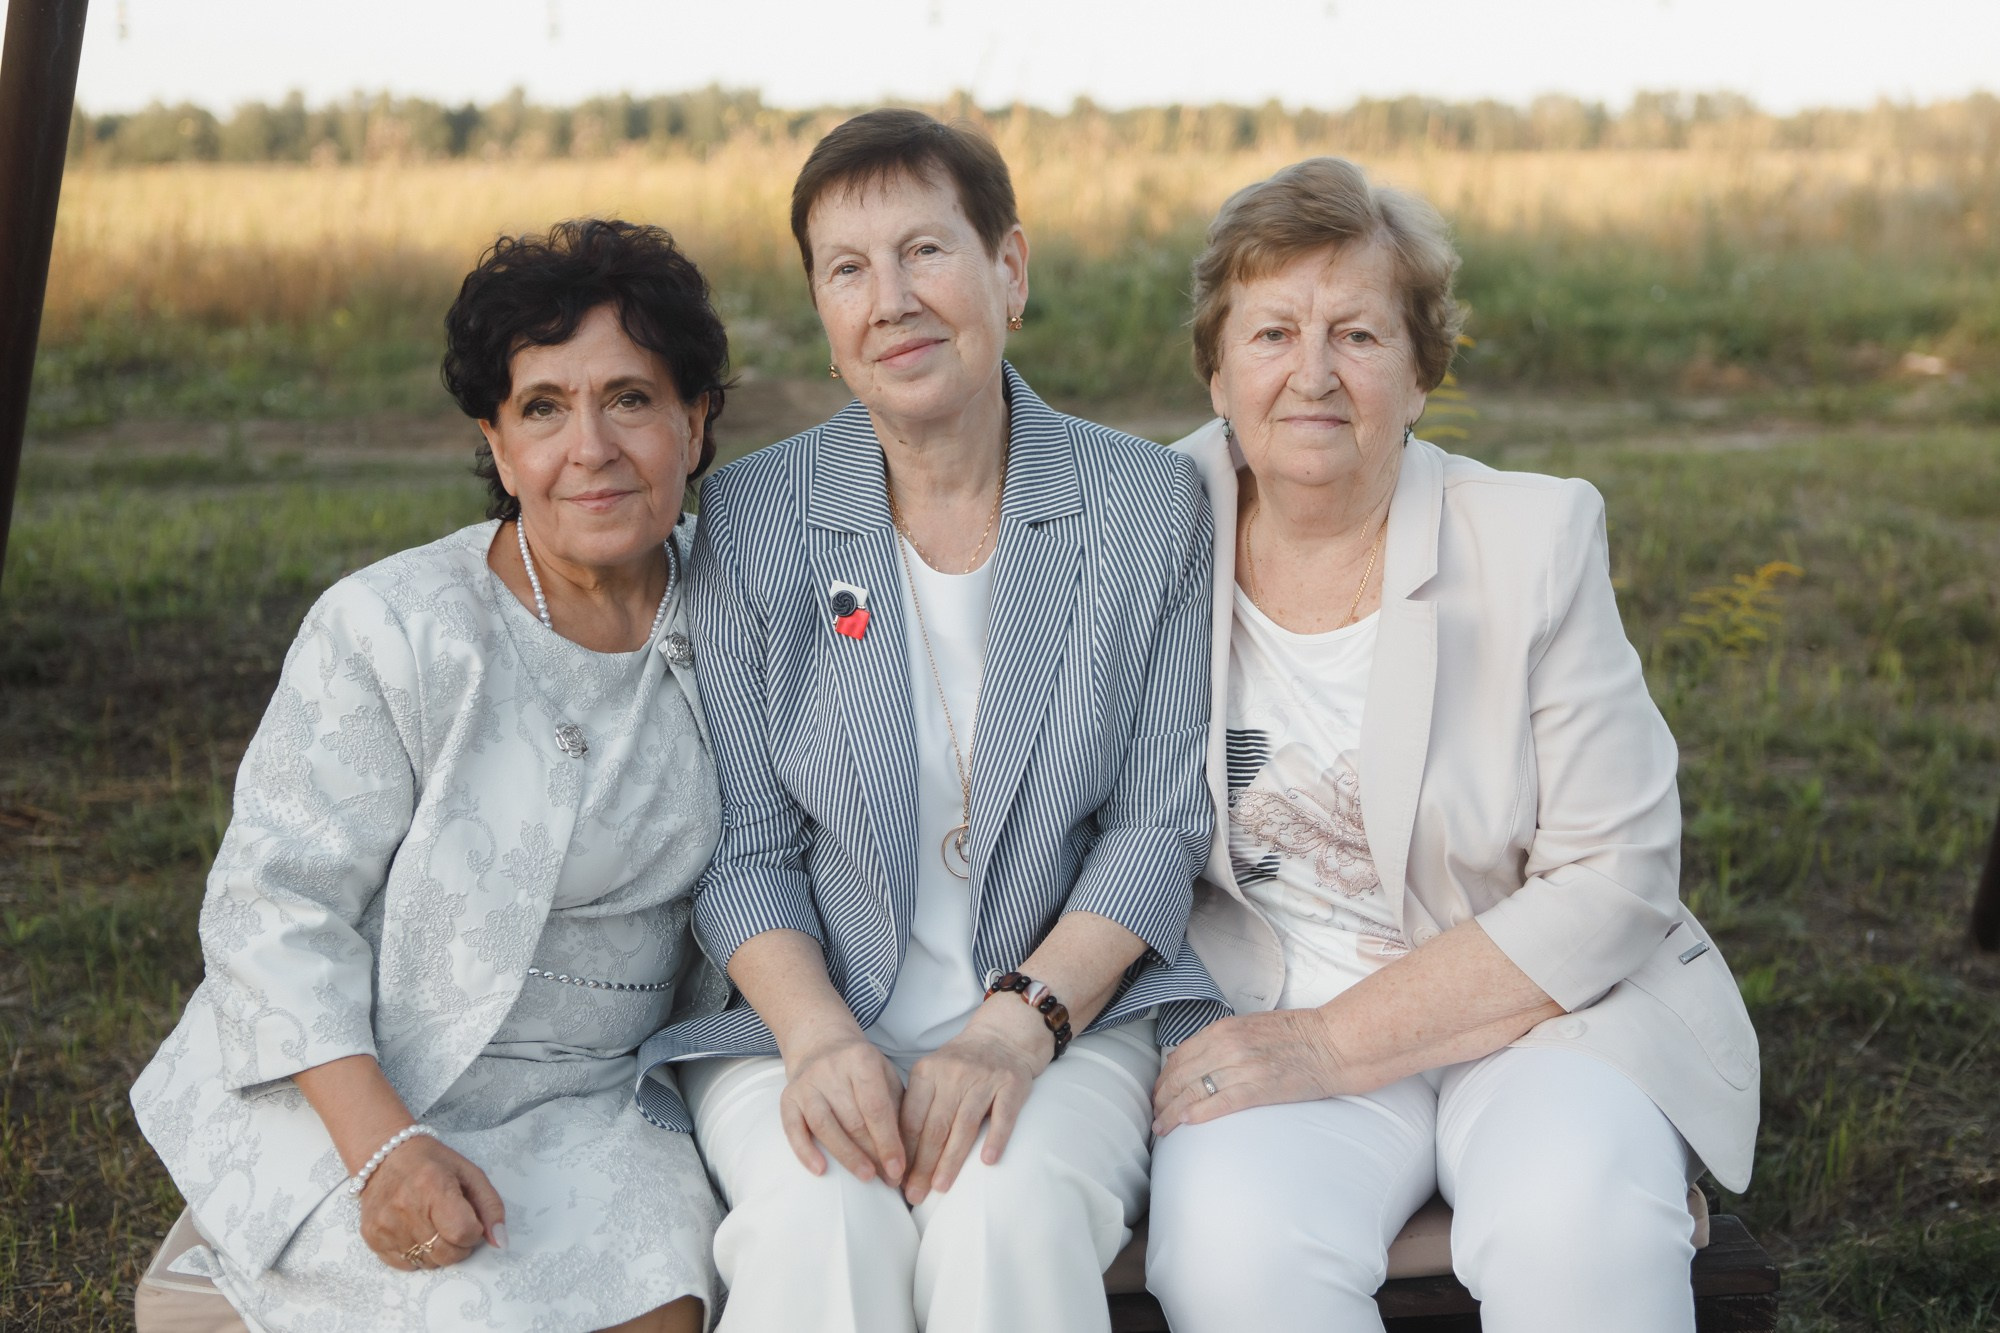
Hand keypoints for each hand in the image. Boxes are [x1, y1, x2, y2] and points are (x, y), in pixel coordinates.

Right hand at [358, 1133, 505, 1270]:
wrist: (385, 1157)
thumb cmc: (432, 1164)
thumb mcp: (470, 1174)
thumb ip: (491, 1207)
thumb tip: (500, 1243)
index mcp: (433, 1187)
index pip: (463, 1233)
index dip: (474, 1232)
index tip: (471, 1220)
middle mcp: (405, 1208)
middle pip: (446, 1254)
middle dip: (459, 1246)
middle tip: (454, 1225)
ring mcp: (385, 1225)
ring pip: (427, 1263)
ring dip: (438, 1251)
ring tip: (433, 1225)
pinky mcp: (372, 1237)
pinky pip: (405, 1265)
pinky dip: (417, 1254)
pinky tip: (415, 1231)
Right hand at [779, 1029, 907, 1185]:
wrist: (821, 1044)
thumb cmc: (861, 1068)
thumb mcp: (885, 1076)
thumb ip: (897, 1108)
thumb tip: (909, 1154)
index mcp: (860, 1059)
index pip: (876, 1107)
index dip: (888, 1141)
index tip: (899, 1169)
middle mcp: (831, 1069)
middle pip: (852, 1120)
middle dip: (873, 1154)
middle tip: (889, 1179)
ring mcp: (807, 1083)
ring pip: (824, 1126)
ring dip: (847, 1156)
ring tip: (866, 1177)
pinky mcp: (788, 1097)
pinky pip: (793, 1128)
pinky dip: (805, 1151)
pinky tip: (821, 1170)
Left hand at [899, 995, 1049, 1204]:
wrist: (1003, 1036)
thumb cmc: (961, 1065)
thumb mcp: (932, 1075)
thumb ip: (917, 1107)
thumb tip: (898, 1155)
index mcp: (927, 1072)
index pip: (912, 1118)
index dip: (903, 1152)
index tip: (897, 1180)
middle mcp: (953, 1074)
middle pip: (935, 1127)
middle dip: (923, 1166)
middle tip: (915, 1195)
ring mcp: (984, 1078)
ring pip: (964, 1125)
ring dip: (951, 1160)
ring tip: (940, 1187)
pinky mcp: (1012, 1084)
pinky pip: (1002, 1116)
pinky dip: (995, 1139)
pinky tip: (987, 1162)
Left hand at [1152, 1009, 1349, 1135]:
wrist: (1332, 1043)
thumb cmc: (1296, 1035)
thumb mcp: (1250, 1027)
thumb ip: (1222, 1041)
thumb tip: (1196, 1059)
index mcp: (1224, 1029)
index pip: (1180, 1055)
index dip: (1164, 1077)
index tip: (1159, 1091)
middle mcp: (1227, 1046)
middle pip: (1180, 1075)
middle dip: (1162, 1097)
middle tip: (1154, 1114)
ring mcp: (1241, 1067)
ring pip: (1193, 1091)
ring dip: (1172, 1111)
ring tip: (1161, 1126)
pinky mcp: (1257, 1088)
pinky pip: (1217, 1103)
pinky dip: (1195, 1114)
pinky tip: (1183, 1124)